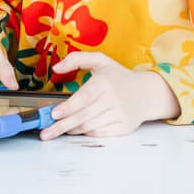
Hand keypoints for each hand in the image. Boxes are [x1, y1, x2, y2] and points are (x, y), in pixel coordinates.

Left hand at [39, 53, 179, 140]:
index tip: (54, 113)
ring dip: (71, 129)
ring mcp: (119, 115)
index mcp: (105, 82)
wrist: (146, 93)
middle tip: (47, 132)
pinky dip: (86, 133)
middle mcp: (113, 99)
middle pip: (83, 116)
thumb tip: (56, 67)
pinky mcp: (123, 127)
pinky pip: (99, 133)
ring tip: (58, 129)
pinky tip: (76, 130)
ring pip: (89, 126)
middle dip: (62, 125)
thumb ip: (76, 59)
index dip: (68, 107)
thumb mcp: (100, 60)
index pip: (84, 97)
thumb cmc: (119, 76)